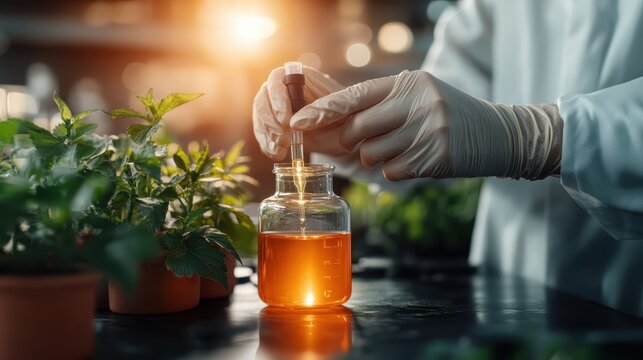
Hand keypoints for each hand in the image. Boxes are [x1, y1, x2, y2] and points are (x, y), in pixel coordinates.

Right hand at [252, 66, 344, 159]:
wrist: (342, 131)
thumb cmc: (344, 114)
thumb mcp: (339, 111)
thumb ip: (320, 110)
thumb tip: (294, 122)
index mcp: (299, 77)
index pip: (277, 80)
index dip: (277, 100)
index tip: (286, 121)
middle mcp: (282, 89)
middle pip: (262, 100)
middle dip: (270, 122)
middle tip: (284, 140)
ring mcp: (274, 107)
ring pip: (259, 117)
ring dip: (267, 135)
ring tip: (282, 150)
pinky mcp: (271, 125)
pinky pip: (262, 133)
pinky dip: (267, 145)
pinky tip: (277, 154)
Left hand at [290, 70, 562, 180]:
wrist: (501, 134)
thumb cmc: (452, 116)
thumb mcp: (420, 98)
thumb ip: (383, 105)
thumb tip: (336, 126)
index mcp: (409, 83)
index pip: (354, 95)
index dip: (323, 110)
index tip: (297, 122)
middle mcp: (417, 102)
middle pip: (357, 129)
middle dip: (353, 143)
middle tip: (367, 143)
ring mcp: (428, 130)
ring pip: (372, 155)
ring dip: (377, 159)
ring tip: (403, 149)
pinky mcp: (436, 157)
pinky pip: (392, 172)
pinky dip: (397, 171)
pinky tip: (418, 161)